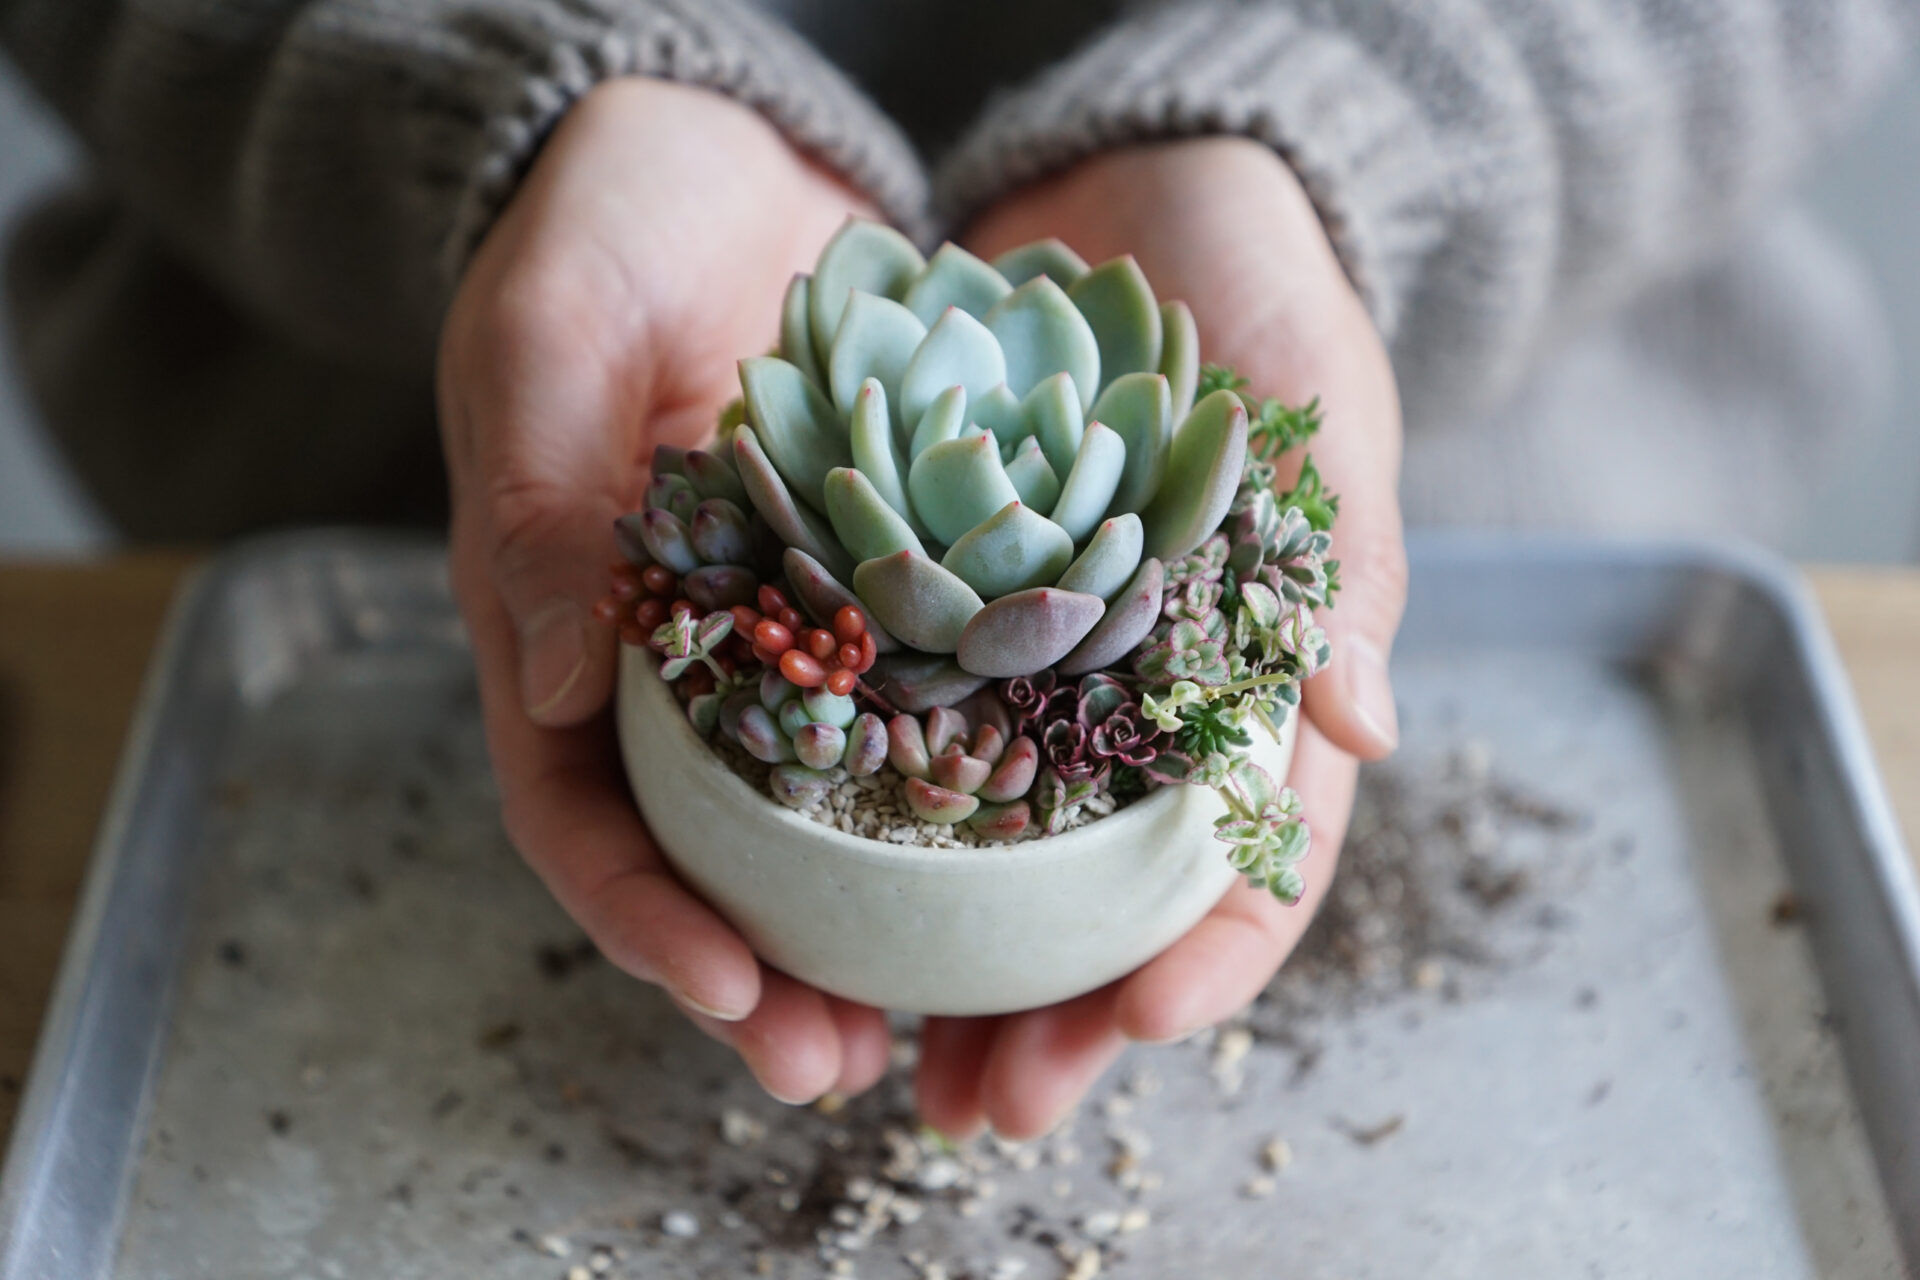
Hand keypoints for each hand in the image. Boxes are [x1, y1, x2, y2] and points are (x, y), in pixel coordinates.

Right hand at [437, 79, 894, 1103]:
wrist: (711, 158)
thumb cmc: (601, 229)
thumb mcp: (549, 334)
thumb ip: (538, 493)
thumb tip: (559, 682)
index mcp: (559, 623)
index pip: (576, 810)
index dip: (641, 917)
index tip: (728, 991)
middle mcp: (665, 658)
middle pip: (699, 856)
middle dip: (760, 975)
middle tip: (844, 1066)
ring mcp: (772, 633)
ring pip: (808, 819)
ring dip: (862, 929)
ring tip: (940, 1023)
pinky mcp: (870, 592)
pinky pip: (907, 716)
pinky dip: (948, 802)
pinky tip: (1020, 861)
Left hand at [917, 139, 1406, 1137]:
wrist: (1133, 199)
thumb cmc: (1256, 298)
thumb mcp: (1316, 406)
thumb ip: (1336, 556)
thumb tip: (1365, 722)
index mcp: (1257, 681)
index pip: (1257, 852)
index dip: (1210, 953)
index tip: (1143, 1023)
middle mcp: (1143, 704)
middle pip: (1110, 902)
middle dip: (1058, 1017)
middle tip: (986, 1105)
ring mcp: (1040, 677)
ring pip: (996, 864)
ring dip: (946, 976)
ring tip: (879, 1061)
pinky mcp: (940, 623)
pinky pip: (899, 747)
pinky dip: (855, 835)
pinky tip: (798, 907)